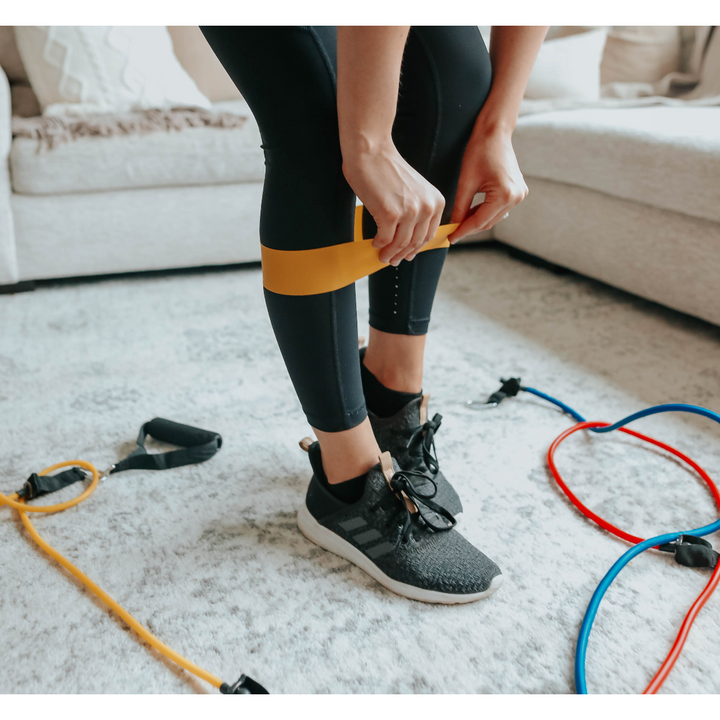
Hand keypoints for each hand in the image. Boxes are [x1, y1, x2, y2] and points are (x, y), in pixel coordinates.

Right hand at [342, 139, 444, 265]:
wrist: (370, 151)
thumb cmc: (387, 168)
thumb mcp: (414, 190)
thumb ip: (417, 211)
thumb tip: (407, 237)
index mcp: (436, 201)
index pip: (428, 235)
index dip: (416, 249)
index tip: (407, 255)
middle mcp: (426, 207)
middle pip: (415, 243)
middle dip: (402, 255)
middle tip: (392, 260)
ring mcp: (409, 212)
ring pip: (400, 244)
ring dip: (389, 253)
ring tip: (382, 255)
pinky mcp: (390, 215)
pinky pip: (384, 239)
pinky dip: (379, 244)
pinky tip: (374, 243)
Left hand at [447, 126, 527, 243]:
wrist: (495, 133)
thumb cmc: (479, 151)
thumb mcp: (465, 182)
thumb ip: (460, 207)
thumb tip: (453, 225)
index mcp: (504, 195)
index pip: (479, 221)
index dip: (463, 231)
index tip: (450, 238)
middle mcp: (515, 197)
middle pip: (488, 222)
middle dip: (469, 228)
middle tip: (452, 232)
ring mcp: (519, 195)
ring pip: (493, 217)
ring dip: (477, 220)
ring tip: (459, 221)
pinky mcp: (518, 192)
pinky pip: (498, 209)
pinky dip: (485, 212)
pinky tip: (471, 211)